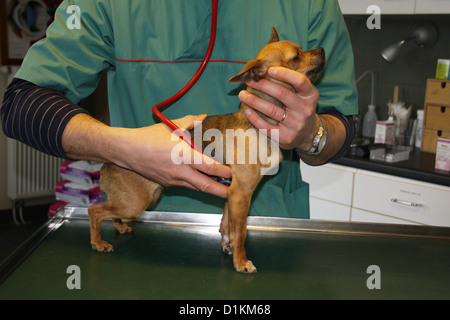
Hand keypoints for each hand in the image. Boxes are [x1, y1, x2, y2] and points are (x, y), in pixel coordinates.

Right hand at [116, 115, 230, 197]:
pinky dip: (194, 183)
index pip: (210, 167)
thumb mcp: (171, 126)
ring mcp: (173, 180)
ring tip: (221, 187)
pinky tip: (200, 179)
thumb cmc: (149, 136)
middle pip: (206, 186)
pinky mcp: (167, 184)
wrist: (128, 150)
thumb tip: (204, 116)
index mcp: (185, 156)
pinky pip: (185, 185)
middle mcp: (181, 171)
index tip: (234, 173)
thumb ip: (190, 121)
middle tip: (233, 193)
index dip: (225, 172)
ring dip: (209, 188)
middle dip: (221, 192)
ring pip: (196, 188)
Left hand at [239, 67, 319, 151]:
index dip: (284, 74)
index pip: (300, 81)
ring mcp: (296, 125)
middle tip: (249, 80)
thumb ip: (290, 84)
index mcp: (311, 95)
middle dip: (263, 85)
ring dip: (254, 101)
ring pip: (271, 110)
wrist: (308, 134)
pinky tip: (248, 111)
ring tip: (242, 95)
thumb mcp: (302, 95)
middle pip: (282, 94)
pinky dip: (255, 118)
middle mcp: (305, 110)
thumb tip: (264, 70)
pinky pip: (267, 127)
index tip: (269, 70)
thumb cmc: (299, 108)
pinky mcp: (286, 137)